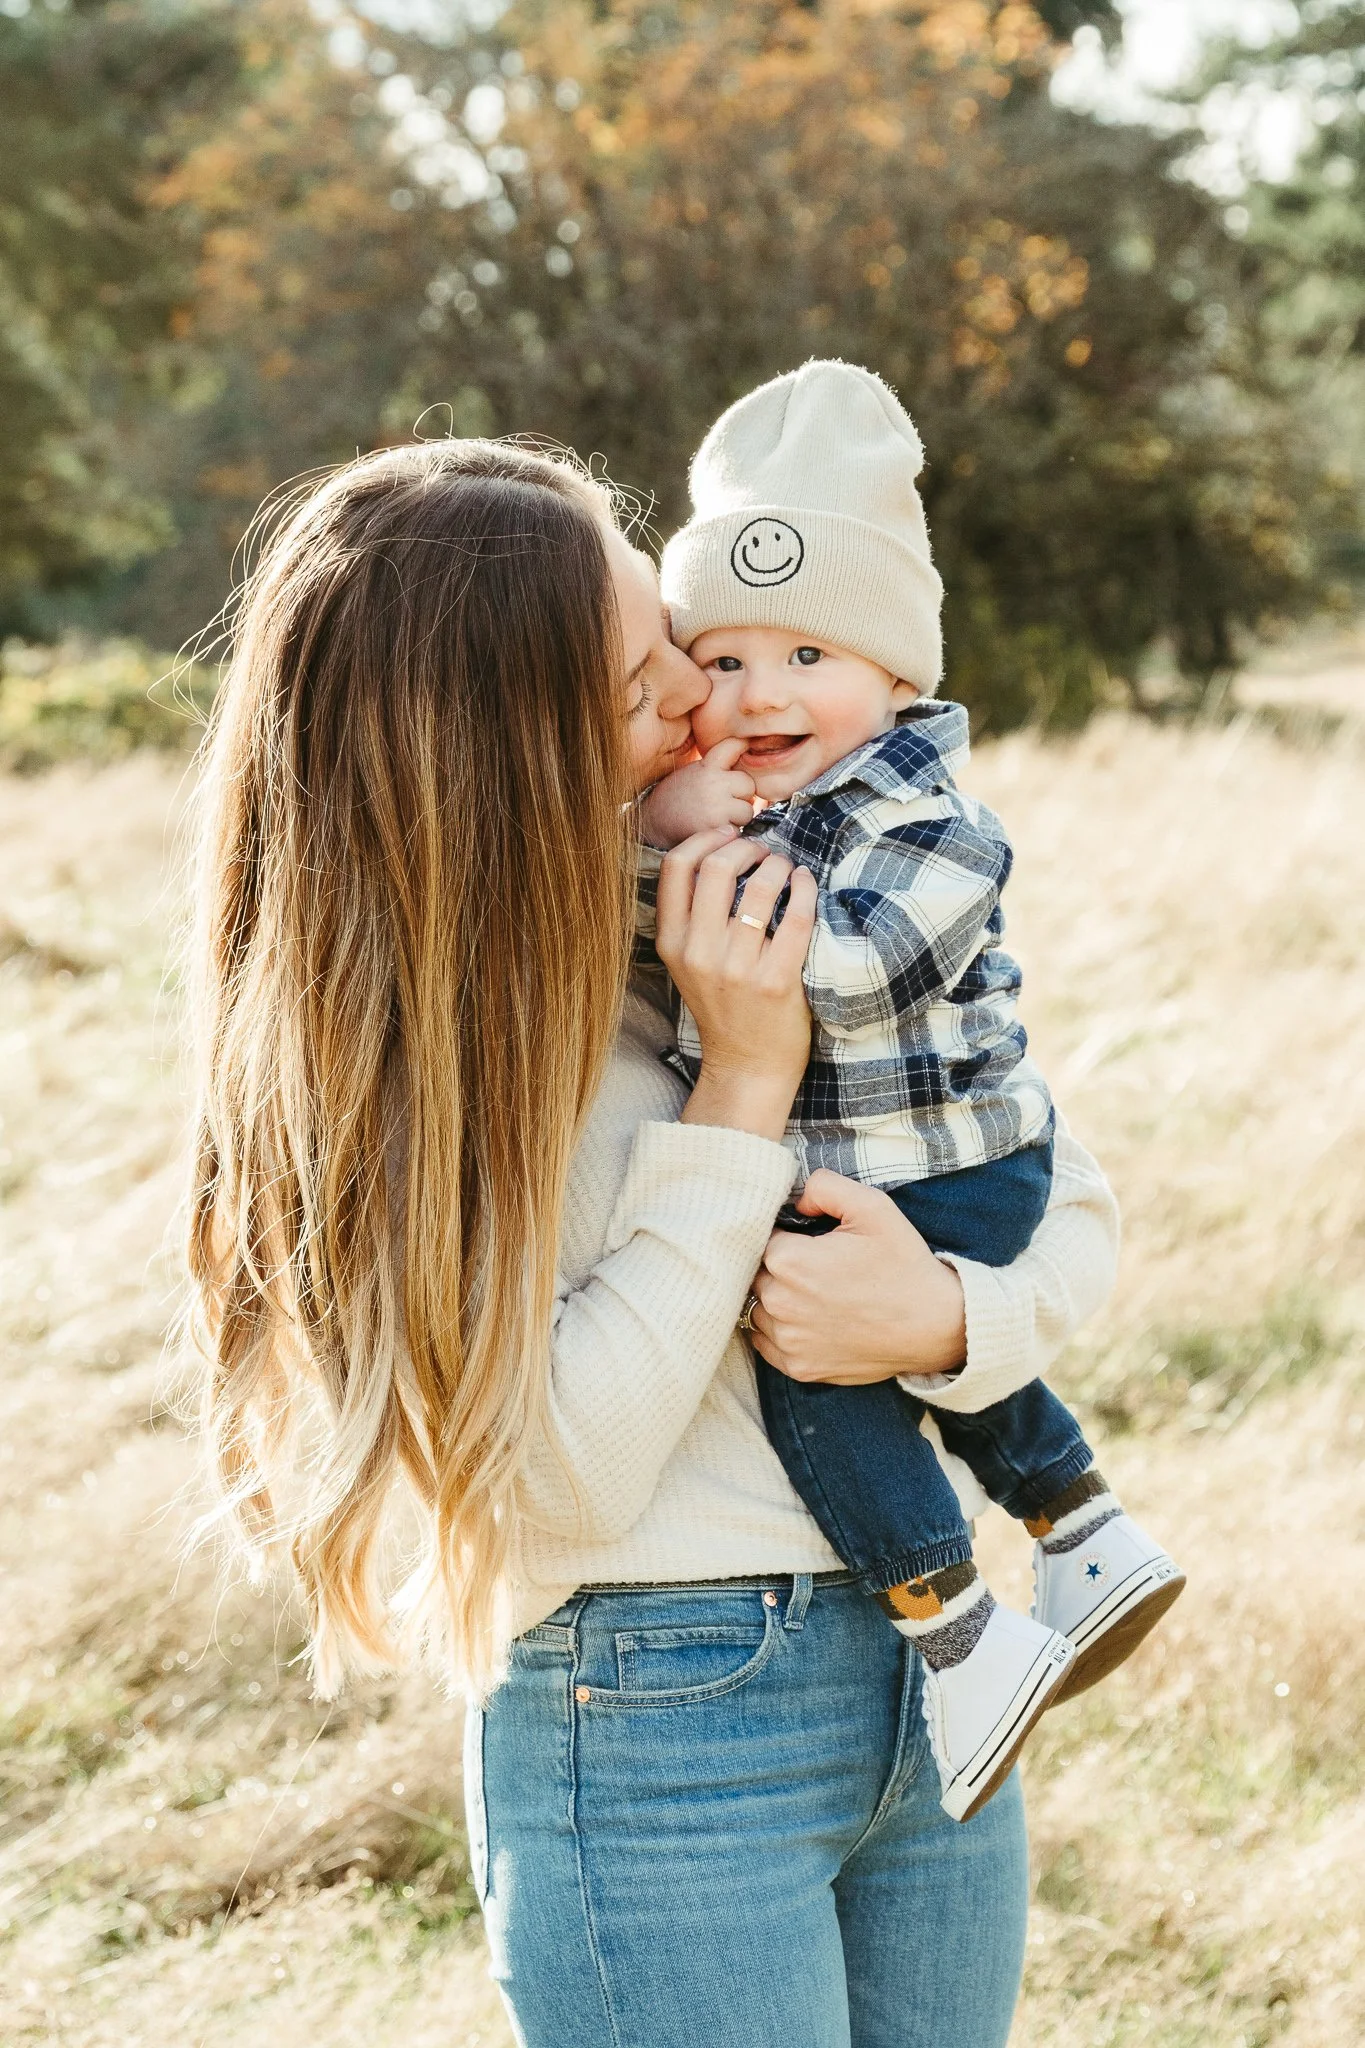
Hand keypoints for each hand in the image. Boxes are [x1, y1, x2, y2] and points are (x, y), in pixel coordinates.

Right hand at [640, 739, 756, 849]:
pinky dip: (728, 832)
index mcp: (707, 766)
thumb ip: (716, 768)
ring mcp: (716, 807)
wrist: (652, 823)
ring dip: (737, 817)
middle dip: (741, 795)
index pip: (734, 746)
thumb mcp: (693, 773)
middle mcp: (714, 784)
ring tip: (718, 816)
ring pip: (747, 810)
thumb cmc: (676, 797)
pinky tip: (712, 829)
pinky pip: (737, 830)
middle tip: (724, 800)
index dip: (742, 747)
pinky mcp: (716, 829)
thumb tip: (747, 763)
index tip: (745, 750)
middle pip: (748, 784)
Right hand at [655, 829, 815, 1141]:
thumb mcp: (688, 963)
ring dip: (777, 864)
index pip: (676, 867)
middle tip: (763, 849)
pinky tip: (806, 883)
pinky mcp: (776, 981)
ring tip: (785, 867)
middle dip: (745, 845)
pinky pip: (795, 916)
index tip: (728, 834)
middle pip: (716, 866)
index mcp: (673, 944)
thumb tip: (718, 851)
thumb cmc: (724, 1007)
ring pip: (758, 886)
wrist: (747, 1066)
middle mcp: (699, 953)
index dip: (705, 838)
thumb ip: (692, 917)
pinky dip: (804, 889)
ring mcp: (737, 968)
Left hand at [748, 1170, 967, 1382]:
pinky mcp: (799, 1367)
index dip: (783, 1234)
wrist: (936, 1325)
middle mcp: (780, 1303)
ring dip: (773, 1298)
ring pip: (756, 1308)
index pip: (760, 1238)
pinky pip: (766, 1344)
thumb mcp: (872, 1206)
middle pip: (755, 1273)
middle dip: (776, 1265)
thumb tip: (795, 1202)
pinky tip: (804, 1319)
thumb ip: (824, 1187)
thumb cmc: (904, 1264)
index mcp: (789, 1260)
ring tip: (811, 1292)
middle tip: (812, 1265)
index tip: (805, 1239)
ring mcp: (788, 1340)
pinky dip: (777, 1330)